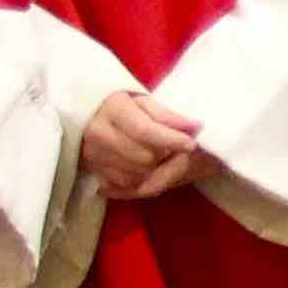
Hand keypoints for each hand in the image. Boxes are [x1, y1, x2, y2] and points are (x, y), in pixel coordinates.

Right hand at [78, 90, 200, 201]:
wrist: (92, 116)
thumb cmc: (125, 106)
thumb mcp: (145, 102)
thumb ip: (168, 115)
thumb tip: (194, 127)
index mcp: (112, 108)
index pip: (144, 131)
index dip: (170, 140)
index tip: (190, 144)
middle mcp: (98, 132)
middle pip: (144, 157)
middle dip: (165, 155)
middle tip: (173, 149)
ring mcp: (93, 154)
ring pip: (137, 175)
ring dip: (156, 169)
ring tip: (159, 155)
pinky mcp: (94, 170)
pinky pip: (128, 185)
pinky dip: (143, 179)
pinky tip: (145, 166)